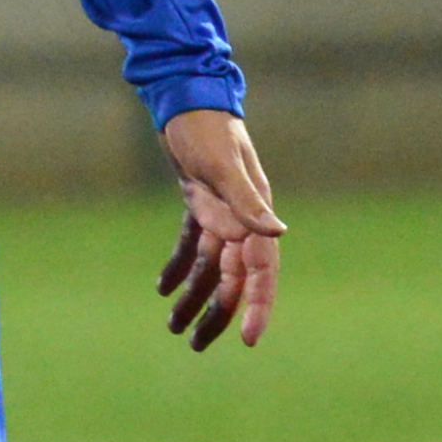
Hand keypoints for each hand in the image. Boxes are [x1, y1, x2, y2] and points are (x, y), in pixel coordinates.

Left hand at [156, 105, 285, 351]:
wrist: (185, 95)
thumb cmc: (205, 127)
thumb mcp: (223, 166)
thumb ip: (247, 202)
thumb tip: (279, 234)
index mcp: (252, 213)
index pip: (261, 271)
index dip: (257, 305)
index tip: (250, 340)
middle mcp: (241, 218)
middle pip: (233, 278)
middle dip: (217, 313)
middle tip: (194, 346)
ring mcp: (221, 211)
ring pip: (211, 267)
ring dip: (194, 296)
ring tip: (173, 327)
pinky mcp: (200, 202)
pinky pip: (192, 244)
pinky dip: (179, 266)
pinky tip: (162, 288)